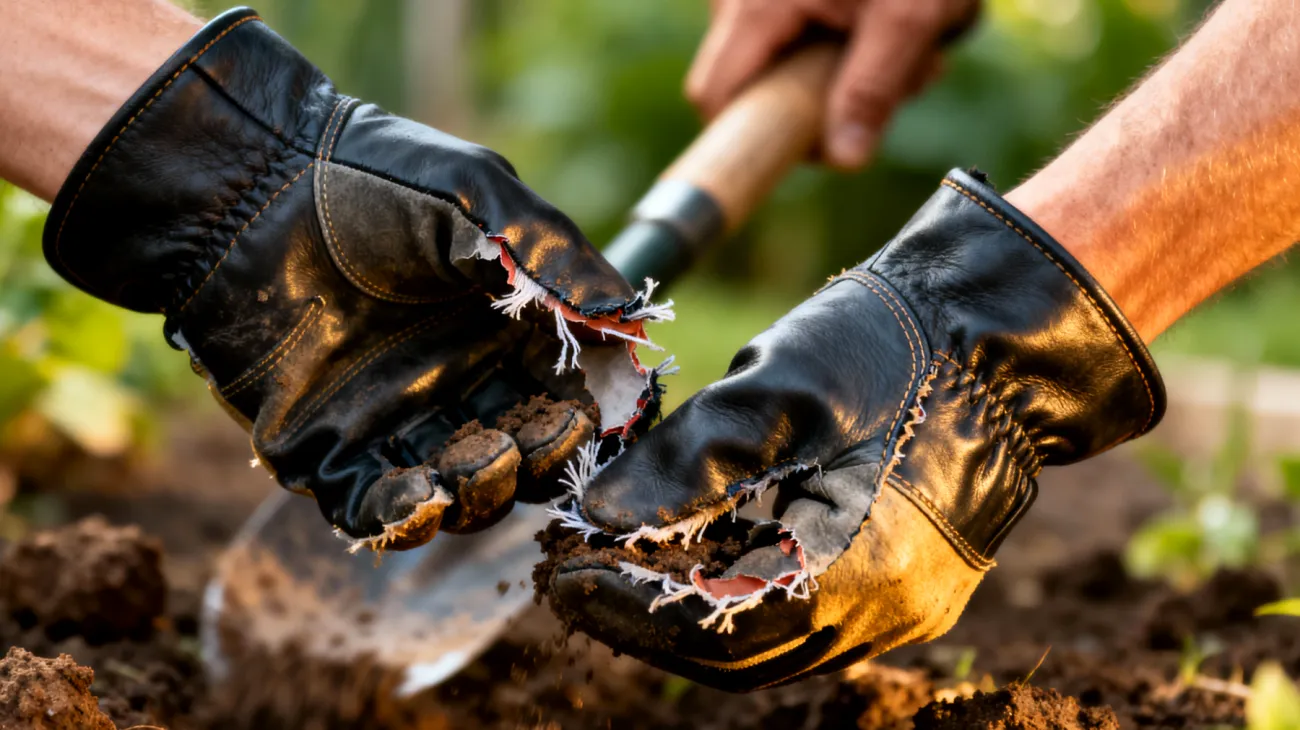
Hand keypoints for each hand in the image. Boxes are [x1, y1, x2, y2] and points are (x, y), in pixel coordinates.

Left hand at [41, 9, 670, 550]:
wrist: (248, 184)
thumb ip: (555, 258)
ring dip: (488, 491)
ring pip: (461, 490)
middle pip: (526, 453)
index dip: (597, 413)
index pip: (571, 392)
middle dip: (547, 457)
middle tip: (545, 435)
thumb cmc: (369, 177)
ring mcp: (393, 418)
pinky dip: (406, 519)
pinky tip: (426, 499)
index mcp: (503, 329)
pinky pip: (374, 506)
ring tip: (491, 455)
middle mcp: (457, 380)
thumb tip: (631, 322)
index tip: (611, 416)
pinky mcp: (325, 445)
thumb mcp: (480, 198)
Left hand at [545, 169, 1164, 690]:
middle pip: (734, 648)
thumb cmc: (895, 349)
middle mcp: (882, 613)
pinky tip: (695, 551)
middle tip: (574, 569)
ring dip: (689, 605)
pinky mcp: (908, 583)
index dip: (623, 605)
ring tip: (621, 558)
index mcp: (852, 573)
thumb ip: (686, 461)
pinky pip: (805, 614)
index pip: (708, 627)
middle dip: (645, 612)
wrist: (1004, 335)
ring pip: (767, 636)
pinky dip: (740, 592)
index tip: (559, 569)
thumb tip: (595, 514)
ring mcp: (902, 606)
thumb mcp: (779, 390)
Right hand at [686, 0, 979, 168]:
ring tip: (910, 43)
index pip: (714, 97)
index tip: (815, 142)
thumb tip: (844, 162)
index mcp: (755, 7)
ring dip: (844, 71)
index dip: (752, 136)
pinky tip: (885, 22)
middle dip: (822, 100)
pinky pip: (794, 36)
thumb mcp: (908, 16)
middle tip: (899, 81)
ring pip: (780, 62)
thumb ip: (873, 90)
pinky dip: (845, 42)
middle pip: (751, 84)